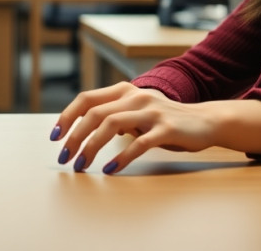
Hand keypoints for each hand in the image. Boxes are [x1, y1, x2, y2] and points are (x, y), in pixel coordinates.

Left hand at [50, 82, 220, 174]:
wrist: (205, 121)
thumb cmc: (165, 120)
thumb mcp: (137, 110)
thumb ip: (114, 113)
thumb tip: (83, 127)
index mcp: (124, 90)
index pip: (86, 99)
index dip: (67, 117)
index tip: (55, 137)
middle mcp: (135, 97)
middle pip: (94, 114)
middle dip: (75, 137)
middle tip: (66, 158)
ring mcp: (151, 111)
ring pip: (111, 125)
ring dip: (92, 147)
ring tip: (82, 165)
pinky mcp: (166, 129)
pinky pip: (139, 144)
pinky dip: (121, 157)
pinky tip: (110, 169)